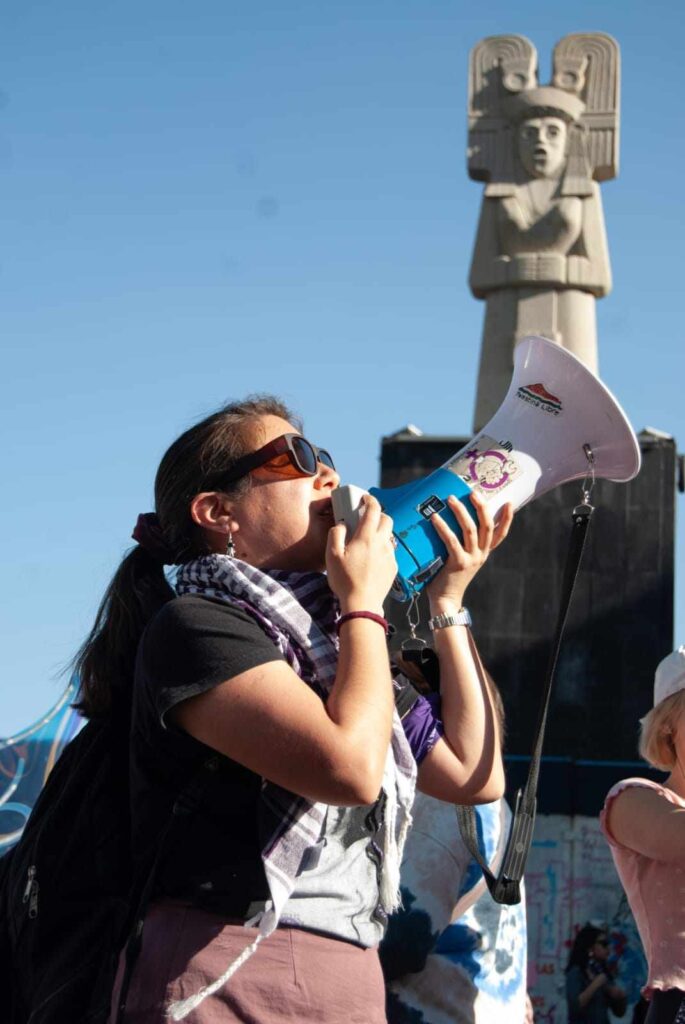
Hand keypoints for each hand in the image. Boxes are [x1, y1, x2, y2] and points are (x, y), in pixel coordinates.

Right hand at [325, 494, 396, 613]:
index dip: (370, 500)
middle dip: (378, 514)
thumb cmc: (345, 580)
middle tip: (367, 517)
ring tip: (368, 540)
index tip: (365, 498)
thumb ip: (336, 534)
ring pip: (389, 536)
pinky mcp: (394, 568)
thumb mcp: (332, 555)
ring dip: (380, 532)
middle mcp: (381, 543)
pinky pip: (390, 551)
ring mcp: (390, 555)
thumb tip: (341, 524)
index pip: (373, 509)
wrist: (362, 604)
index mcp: (366, 537)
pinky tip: (373, 558)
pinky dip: (383, 549)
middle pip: (387, 519)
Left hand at [425, 492, 513, 610]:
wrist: (445, 600)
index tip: (509, 502)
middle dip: (482, 507)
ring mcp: (471, 559)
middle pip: (487, 526)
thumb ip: (458, 543)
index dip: (506, 518)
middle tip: (472, 492)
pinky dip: (443, 528)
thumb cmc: (447, 576)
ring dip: (461, 512)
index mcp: (484, 553)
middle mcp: (481, 554)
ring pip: (470, 530)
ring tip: (451, 499)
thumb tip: (442, 517)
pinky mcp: (458, 563)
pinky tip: (435, 518)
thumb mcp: (459, 558)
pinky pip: (452, 541)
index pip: (500, 533)